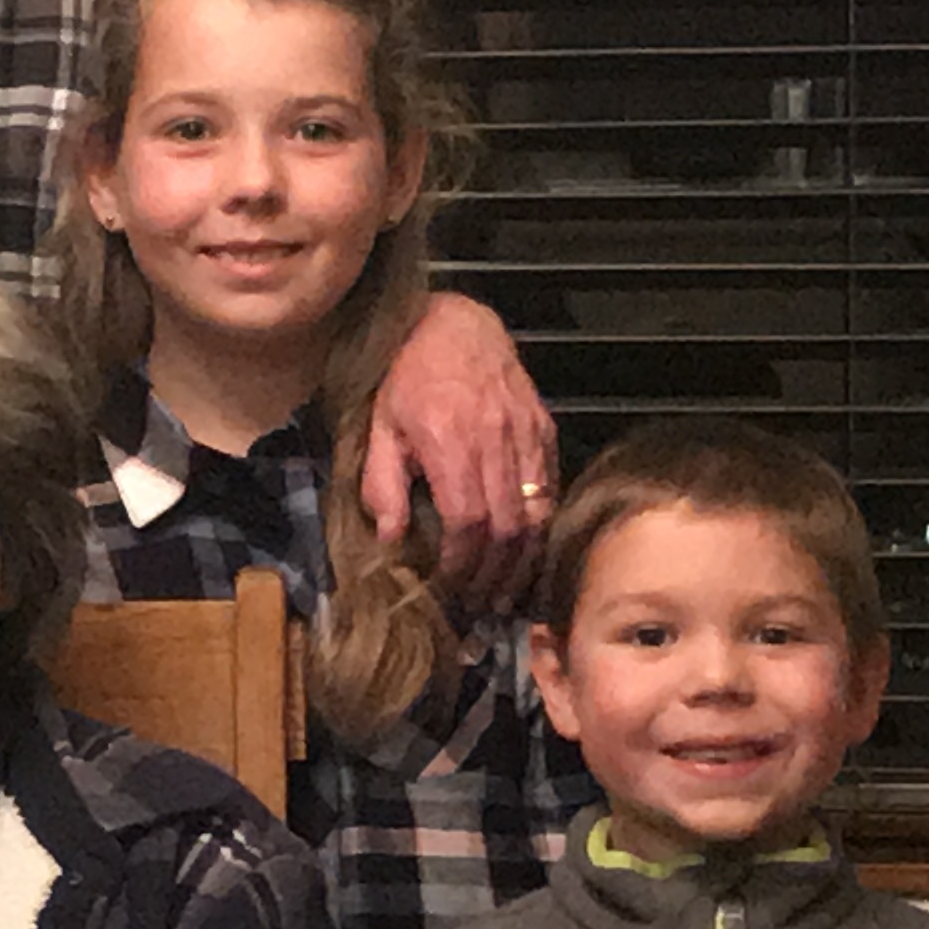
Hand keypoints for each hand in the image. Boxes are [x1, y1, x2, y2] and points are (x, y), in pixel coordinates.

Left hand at [362, 292, 555, 609]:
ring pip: (537, 513)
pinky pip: (550, 488)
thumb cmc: (405, 375)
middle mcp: (496, 440)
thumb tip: (390, 540)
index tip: (450, 588)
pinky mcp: (544, 428)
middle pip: (508, 527)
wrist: (450, 322)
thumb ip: (383, 484)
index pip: (467, 521)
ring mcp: (527, 434)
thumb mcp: (378, 427)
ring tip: (508, 593)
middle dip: (495, 575)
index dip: (463, 563)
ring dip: (524, 561)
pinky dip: (541, 526)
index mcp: (451, 442)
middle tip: (481, 607)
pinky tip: (527, 552)